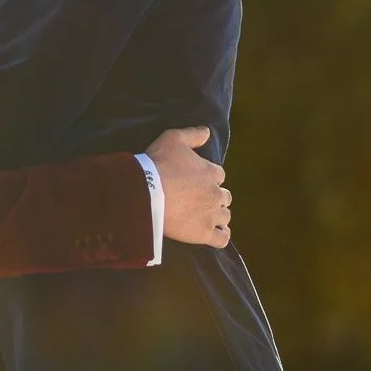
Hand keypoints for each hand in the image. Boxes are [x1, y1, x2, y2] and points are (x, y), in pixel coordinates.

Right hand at [148, 126, 231, 246]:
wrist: (146, 194)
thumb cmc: (159, 164)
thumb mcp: (173, 139)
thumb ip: (193, 135)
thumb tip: (208, 131)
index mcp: (211, 172)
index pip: (219, 175)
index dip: (209, 176)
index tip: (197, 179)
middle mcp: (215, 194)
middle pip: (224, 196)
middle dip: (215, 196)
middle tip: (200, 198)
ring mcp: (211, 215)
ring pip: (225, 216)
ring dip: (218, 215)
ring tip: (206, 215)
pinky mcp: (204, 234)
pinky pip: (221, 239)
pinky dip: (221, 236)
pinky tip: (216, 234)